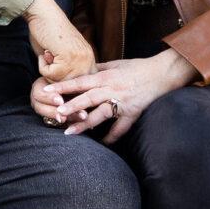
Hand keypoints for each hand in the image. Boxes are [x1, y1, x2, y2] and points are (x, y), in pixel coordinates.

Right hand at [24, 0, 94, 82]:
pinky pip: (49, 75)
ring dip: (48, 71)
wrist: (44, 13)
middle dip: (56, 80)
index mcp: (89, 59)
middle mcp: (88, 60)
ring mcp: (80, 60)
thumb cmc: (49, 32)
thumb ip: (68, 72)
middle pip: (71, 88)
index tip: (65, 90)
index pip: (85, 86)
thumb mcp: (64, 56)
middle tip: (51, 59)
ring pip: (58, 83)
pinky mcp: (68, 59)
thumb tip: (63, 94)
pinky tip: (46, 50)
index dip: (71, 89)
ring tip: (49, 53)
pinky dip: (42, 65)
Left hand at [41, 50, 196, 140]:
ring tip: (70, 132)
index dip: (63, 86)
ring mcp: (122, 102)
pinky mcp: (133, 113)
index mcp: (106, 76)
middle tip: (56, 114)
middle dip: (70, 106)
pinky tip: (101, 144)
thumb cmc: (138, 67)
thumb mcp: (116, 64)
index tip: (47, 90)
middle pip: (87, 98)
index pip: (80, 81)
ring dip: (85, 123)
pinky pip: (120, 128)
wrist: (162, 73)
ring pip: (101, 114)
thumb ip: (98, 68)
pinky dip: (111, 137)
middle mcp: (112, 89)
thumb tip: (82, 71)